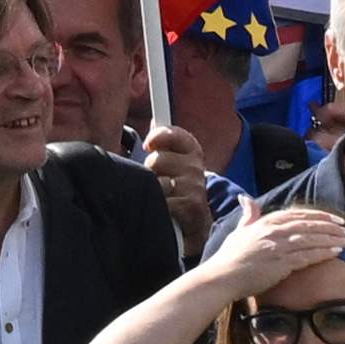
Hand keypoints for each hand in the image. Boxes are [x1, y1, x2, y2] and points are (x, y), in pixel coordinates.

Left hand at [142, 119, 212, 246]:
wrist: (196, 223)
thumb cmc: (178, 188)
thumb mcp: (174, 164)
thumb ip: (164, 143)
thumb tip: (154, 119)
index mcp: (192, 150)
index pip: (172, 134)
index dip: (158, 136)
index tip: (148, 144)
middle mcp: (196, 167)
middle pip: (156, 160)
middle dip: (150, 172)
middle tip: (157, 181)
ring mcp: (195, 186)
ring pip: (158, 183)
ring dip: (153, 192)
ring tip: (160, 198)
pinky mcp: (192, 206)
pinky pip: (163, 202)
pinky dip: (159, 208)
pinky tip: (165, 211)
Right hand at [216, 204, 344, 300]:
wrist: (222, 277)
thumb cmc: (230, 257)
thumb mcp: (239, 231)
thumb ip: (248, 215)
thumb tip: (246, 198)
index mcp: (267, 221)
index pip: (300, 215)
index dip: (320, 217)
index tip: (336, 220)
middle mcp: (275, 230)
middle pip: (310, 225)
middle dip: (332, 227)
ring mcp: (279, 246)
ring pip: (312, 239)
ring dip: (333, 239)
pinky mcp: (281, 262)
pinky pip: (308, 256)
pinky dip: (324, 253)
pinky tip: (337, 252)